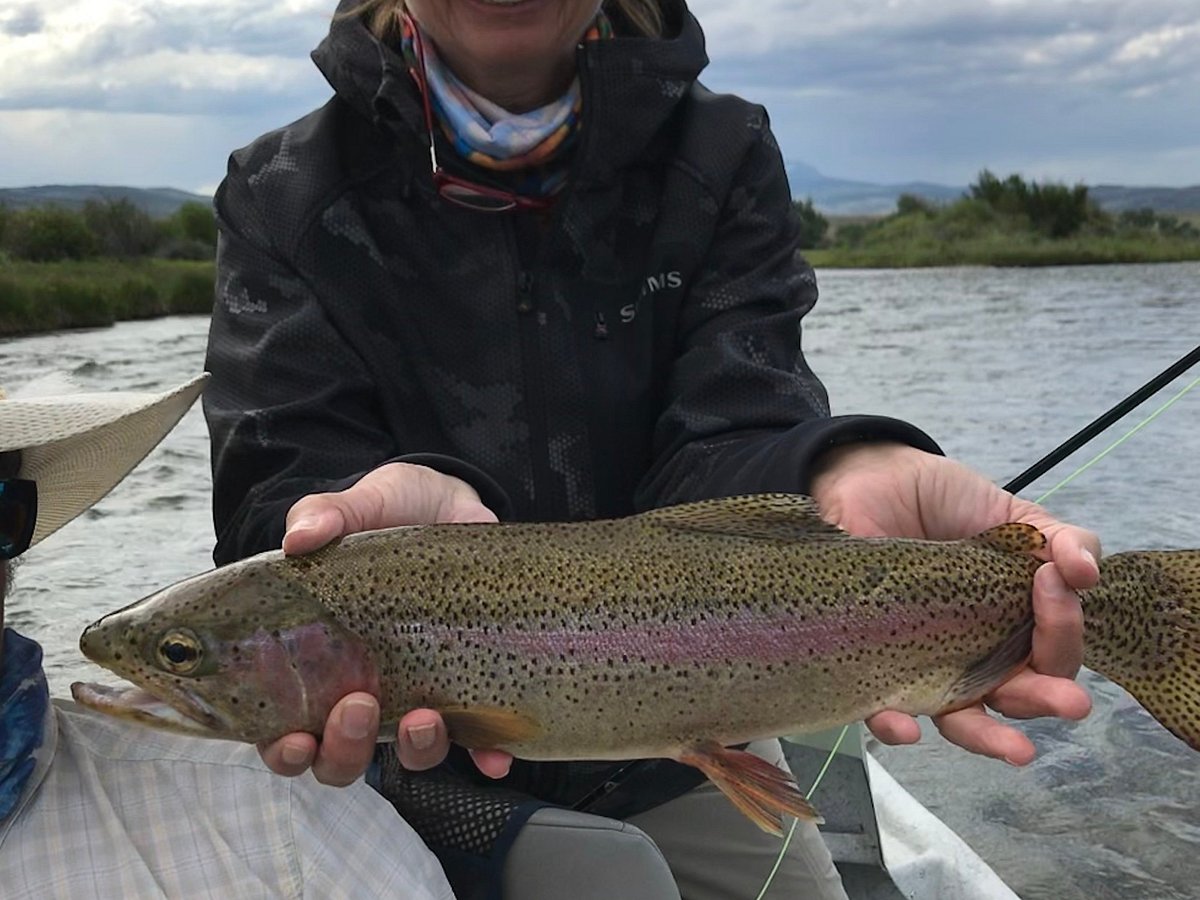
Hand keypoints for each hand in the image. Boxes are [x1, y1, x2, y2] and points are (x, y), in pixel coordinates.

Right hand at [258, 462, 512, 784]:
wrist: (454, 505)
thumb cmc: (390, 515)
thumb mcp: (357, 507)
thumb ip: (324, 516)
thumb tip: (299, 539)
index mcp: (318, 662)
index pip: (284, 731)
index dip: (284, 750)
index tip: (297, 739)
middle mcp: (365, 690)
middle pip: (340, 758)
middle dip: (346, 749)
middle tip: (360, 705)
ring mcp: (419, 692)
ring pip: (410, 755)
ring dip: (416, 750)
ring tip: (426, 717)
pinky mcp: (471, 684)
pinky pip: (479, 740)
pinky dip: (485, 756)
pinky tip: (494, 755)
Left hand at [810, 442, 1099, 764]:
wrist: (870, 477)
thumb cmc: (942, 501)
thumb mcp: (1011, 515)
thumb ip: (1059, 539)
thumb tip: (1089, 570)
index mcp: (1011, 627)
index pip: (1052, 653)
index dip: (1064, 630)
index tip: (1054, 583)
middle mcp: (971, 655)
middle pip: (1014, 697)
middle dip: (1045, 701)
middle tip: (1071, 703)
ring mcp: (921, 662)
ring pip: (957, 717)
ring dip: (987, 737)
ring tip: (1016, 751)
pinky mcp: (869, 660)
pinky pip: (880, 706)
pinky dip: (895, 724)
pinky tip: (906, 725)